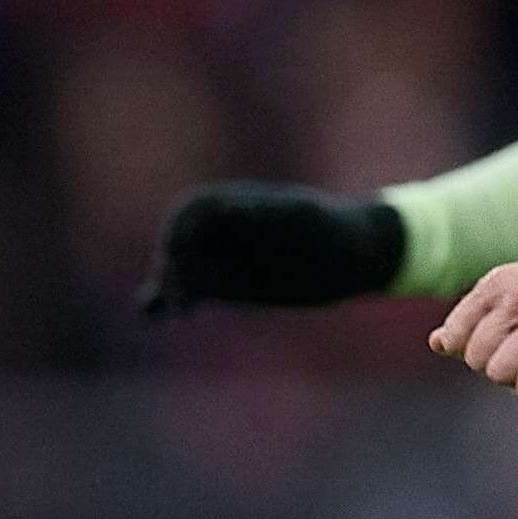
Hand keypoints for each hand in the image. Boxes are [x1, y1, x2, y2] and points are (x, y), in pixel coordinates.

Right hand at [140, 183, 405, 316]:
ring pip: (182, 269)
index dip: (180, 232)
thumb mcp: (305, 220)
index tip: (180, 255)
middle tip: (176, 291)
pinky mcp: (226, 286)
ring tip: (162, 309)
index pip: (193, 212)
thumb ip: (268, 214)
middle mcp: (224, 230)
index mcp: (237, 203)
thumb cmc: (336, 232)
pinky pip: (193, 291)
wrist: (357, 256)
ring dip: (166, 285)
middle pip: (181, 241)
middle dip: (172, 263)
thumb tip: (229, 209)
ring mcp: (224, 257)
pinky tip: (160, 315)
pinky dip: (174, 301)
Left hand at [430, 237, 517, 401]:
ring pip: (495, 372)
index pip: (454, 332)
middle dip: (491, 368)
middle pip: (472, 357)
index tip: (492, 352)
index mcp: (500, 281)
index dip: (466, 351)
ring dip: (511, 382)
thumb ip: (482, 311)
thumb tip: (435, 343)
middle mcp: (515, 299)